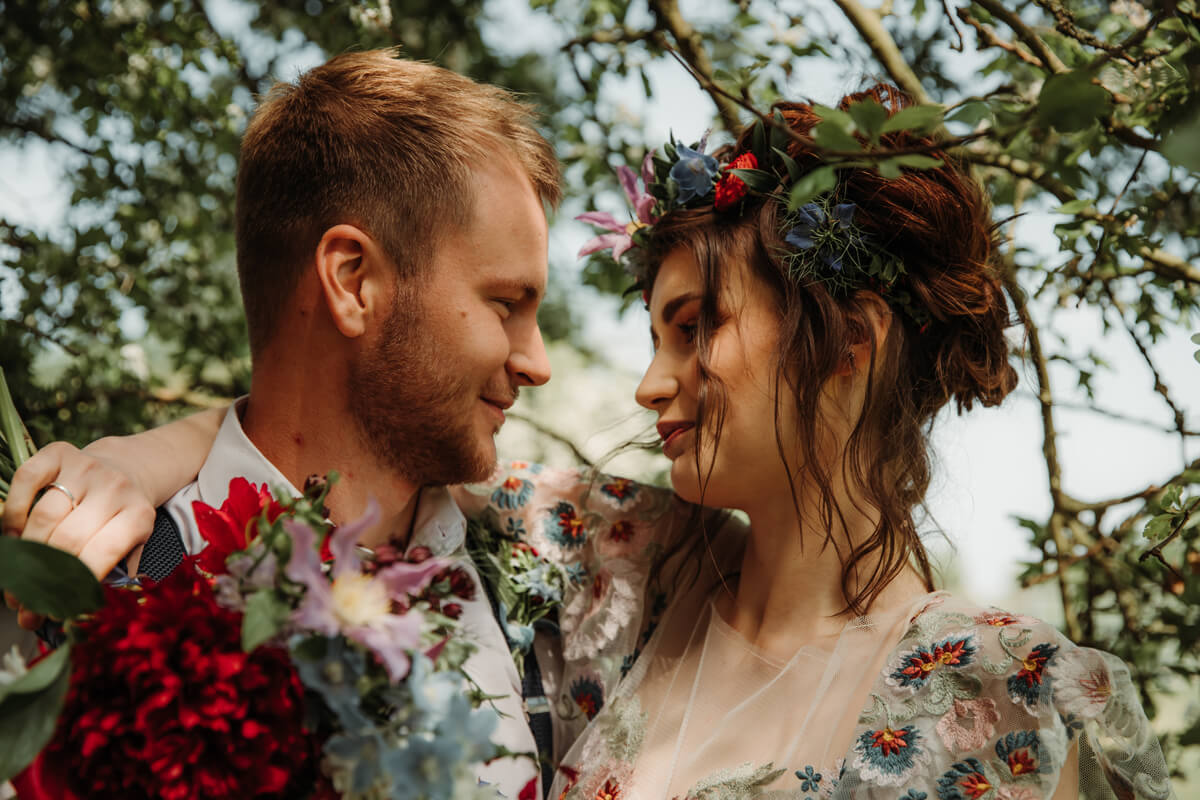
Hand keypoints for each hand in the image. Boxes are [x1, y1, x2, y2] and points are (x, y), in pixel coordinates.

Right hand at [2, 442, 155, 627]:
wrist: (129, 467)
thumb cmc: (123, 515)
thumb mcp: (131, 544)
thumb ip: (105, 574)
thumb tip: (63, 612)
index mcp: (138, 516)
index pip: (100, 557)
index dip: (71, 588)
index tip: (52, 612)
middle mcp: (115, 488)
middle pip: (67, 540)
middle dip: (41, 579)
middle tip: (24, 605)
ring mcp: (86, 468)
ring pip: (43, 516)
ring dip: (23, 554)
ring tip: (14, 581)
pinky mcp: (60, 452)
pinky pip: (26, 479)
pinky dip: (13, 511)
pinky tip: (13, 536)